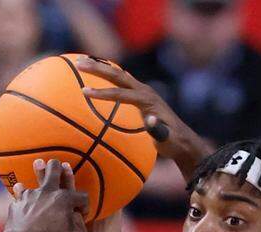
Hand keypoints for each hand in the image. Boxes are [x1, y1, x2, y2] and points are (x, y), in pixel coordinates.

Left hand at [4, 159, 104, 231]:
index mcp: (66, 199)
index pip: (82, 197)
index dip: (84, 206)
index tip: (82, 215)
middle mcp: (49, 192)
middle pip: (55, 171)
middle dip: (60, 168)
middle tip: (61, 165)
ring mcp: (32, 195)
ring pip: (37, 178)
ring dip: (39, 173)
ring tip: (39, 165)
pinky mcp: (19, 202)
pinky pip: (21, 192)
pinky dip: (22, 191)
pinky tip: (20, 187)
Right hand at [76, 57, 211, 174]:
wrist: (182, 139)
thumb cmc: (172, 142)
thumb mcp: (166, 140)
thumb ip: (158, 131)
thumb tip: (150, 121)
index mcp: (147, 100)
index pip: (121, 94)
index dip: (103, 93)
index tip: (84, 92)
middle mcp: (144, 91)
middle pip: (117, 75)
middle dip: (97, 69)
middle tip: (78, 63)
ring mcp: (142, 90)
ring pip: (118, 74)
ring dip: (100, 67)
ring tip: (80, 60)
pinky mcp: (140, 94)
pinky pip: (121, 80)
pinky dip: (107, 73)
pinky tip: (96, 70)